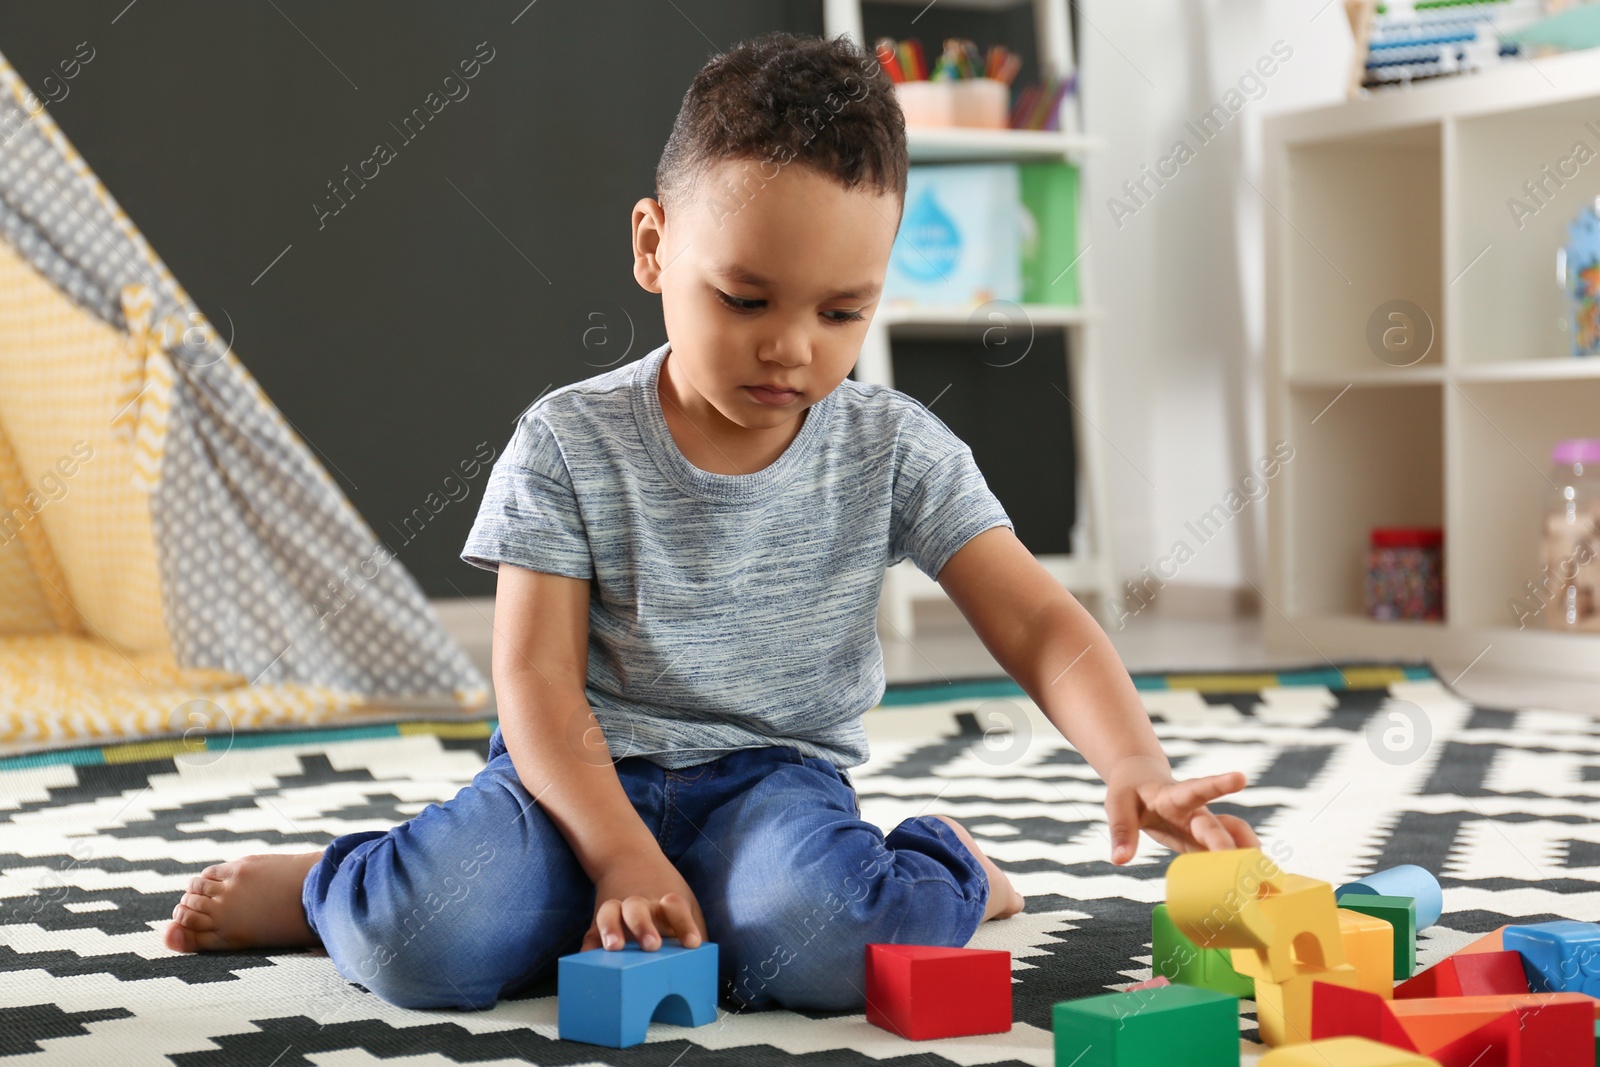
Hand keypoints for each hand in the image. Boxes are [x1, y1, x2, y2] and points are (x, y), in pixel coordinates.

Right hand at [580, 852, 707, 952]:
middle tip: (652, 945)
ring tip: (613, 946)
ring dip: (610, 928)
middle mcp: (639, 904)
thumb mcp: (686, 905)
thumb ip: (693, 932)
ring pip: (610, 912)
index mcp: (664, 901)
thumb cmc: (666, 898)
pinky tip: (587, 959)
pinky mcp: (599, 922)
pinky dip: (588, 945)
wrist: (630, 860)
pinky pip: (590, 933)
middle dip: (644, 926)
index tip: (693, 943)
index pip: (676, 906)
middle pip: (638, 909)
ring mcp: (617, 910)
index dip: (685, 924)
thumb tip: (704, 966)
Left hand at [1102, 754, 1258, 864]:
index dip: (1218, 784)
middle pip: (1218, 825)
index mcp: (1174, 796)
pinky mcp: (1203, 841)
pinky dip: (1240, 865)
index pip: (1196, 789)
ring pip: (1234, 834)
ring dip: (1247, 851)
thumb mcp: (1117, 805)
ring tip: (1262, 875)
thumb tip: (1120, 860)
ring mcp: (1203, 827)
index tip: (1241, 778)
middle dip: (1230, 842)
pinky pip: (1227, 851)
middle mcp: (1195, 811)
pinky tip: (1256, 883)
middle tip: (1247, 860)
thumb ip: (1121, 830)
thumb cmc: (1130, 793)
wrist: (1140, 782)